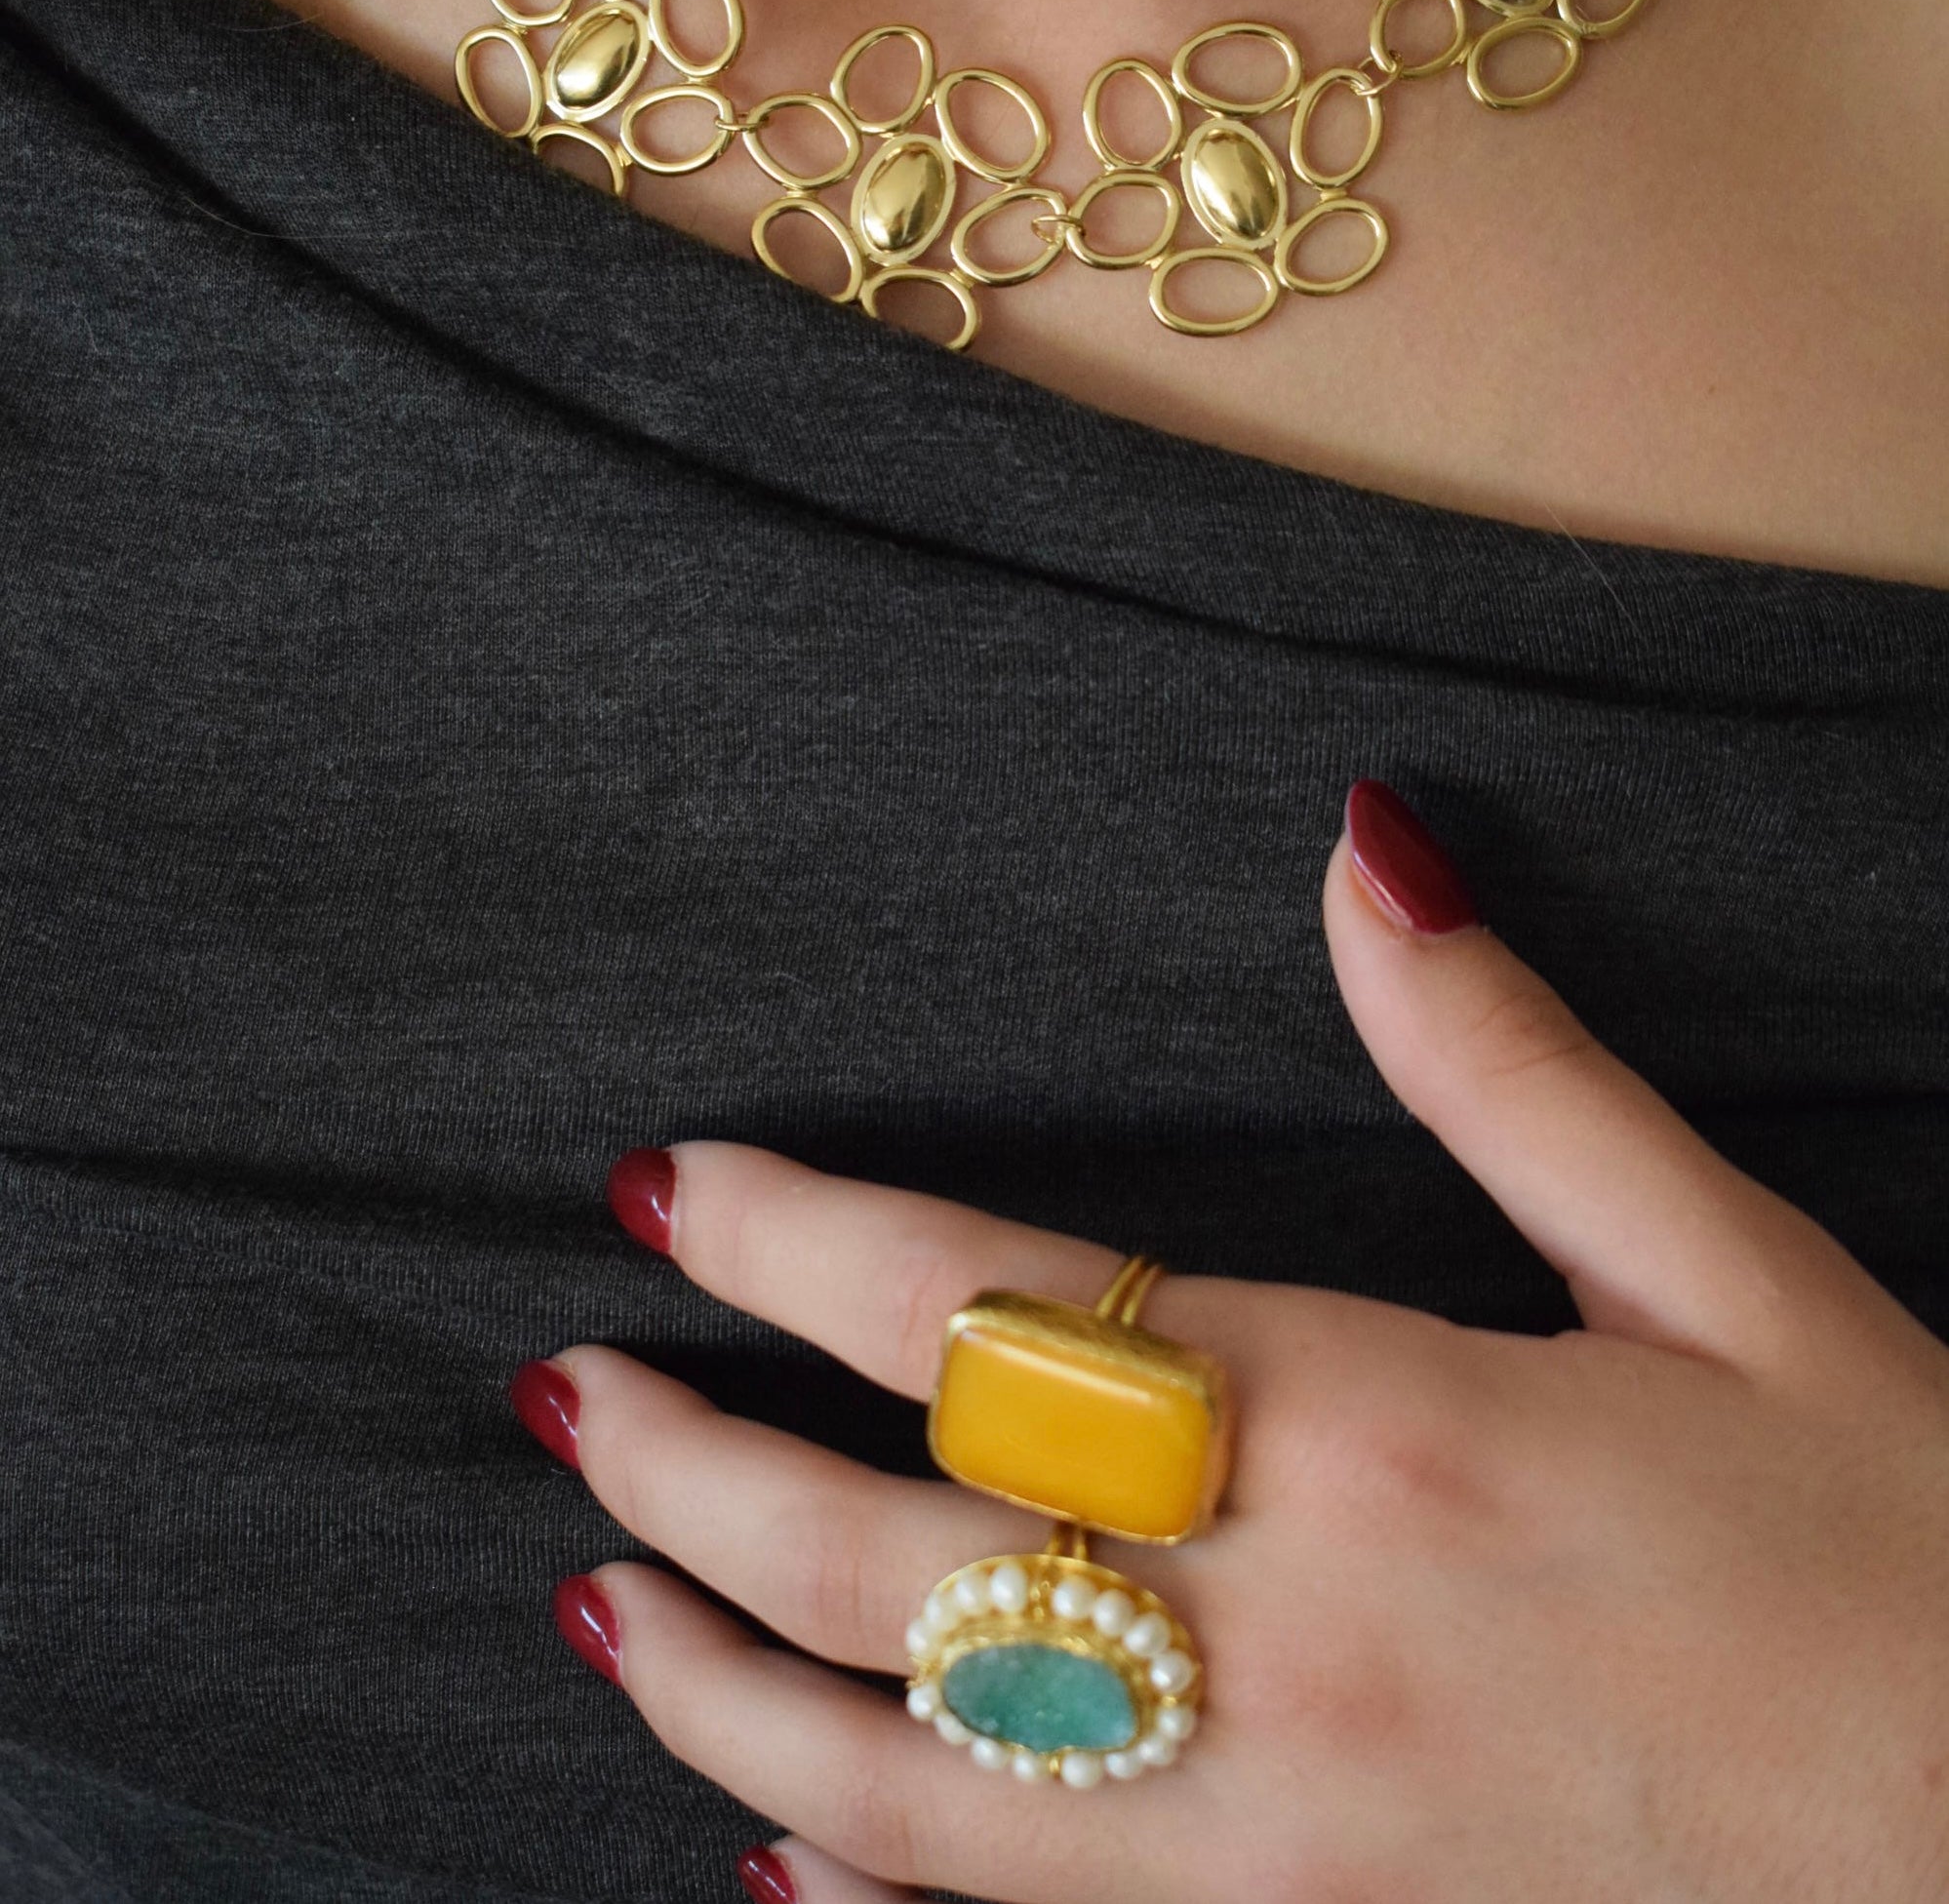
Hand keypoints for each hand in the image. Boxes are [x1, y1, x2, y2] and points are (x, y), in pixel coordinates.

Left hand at [516, 783, 1948, 1903]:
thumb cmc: (1901, 1545)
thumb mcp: (1724, 1266)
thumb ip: (1509, 1062)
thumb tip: (1365, 849)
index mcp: (1378, 1421)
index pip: (988, 1310)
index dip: (792, 1244)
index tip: (666, 1192)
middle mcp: (1294, 1639)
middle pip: (888, 1556)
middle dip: (686, 1465)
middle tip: (563, 1388)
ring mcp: (1284, 1847)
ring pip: (904, 1779)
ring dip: (712, 1692)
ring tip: (590, 1602)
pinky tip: (772, 1860)